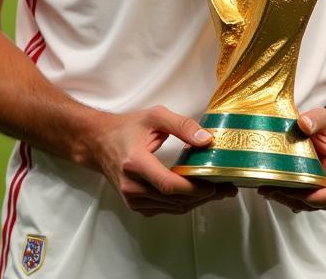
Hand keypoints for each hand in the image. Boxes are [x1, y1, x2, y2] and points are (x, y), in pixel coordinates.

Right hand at [87, 105, 236, 216]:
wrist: (99, 143)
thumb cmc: (128, 127)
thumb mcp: (155, 116)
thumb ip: (182, 126)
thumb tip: (207, 140)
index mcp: (135, 163)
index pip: (169, 185)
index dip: (194, 188)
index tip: (215, 184)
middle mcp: (132, 186)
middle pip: (174, 200)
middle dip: (203, 196)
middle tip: (226, 188)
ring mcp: (132, 199)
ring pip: (172, 208)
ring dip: (196, 202)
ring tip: (217, 191)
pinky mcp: (135, 205)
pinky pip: (164, 209)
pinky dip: (183, 203)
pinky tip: (197, 194)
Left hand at [258, 105, 325, 212]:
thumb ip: (316, 119)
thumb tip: (303, 123)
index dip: (316, 198)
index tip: (295, 191)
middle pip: (319, 203)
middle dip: (295, 200)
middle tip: (271, 190)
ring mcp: (325, 185)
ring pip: (310, 203)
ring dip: (289, 200)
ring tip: (267, 191)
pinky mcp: (315, 184)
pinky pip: (304, 196)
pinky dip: (289, 196)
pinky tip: (273, 189)